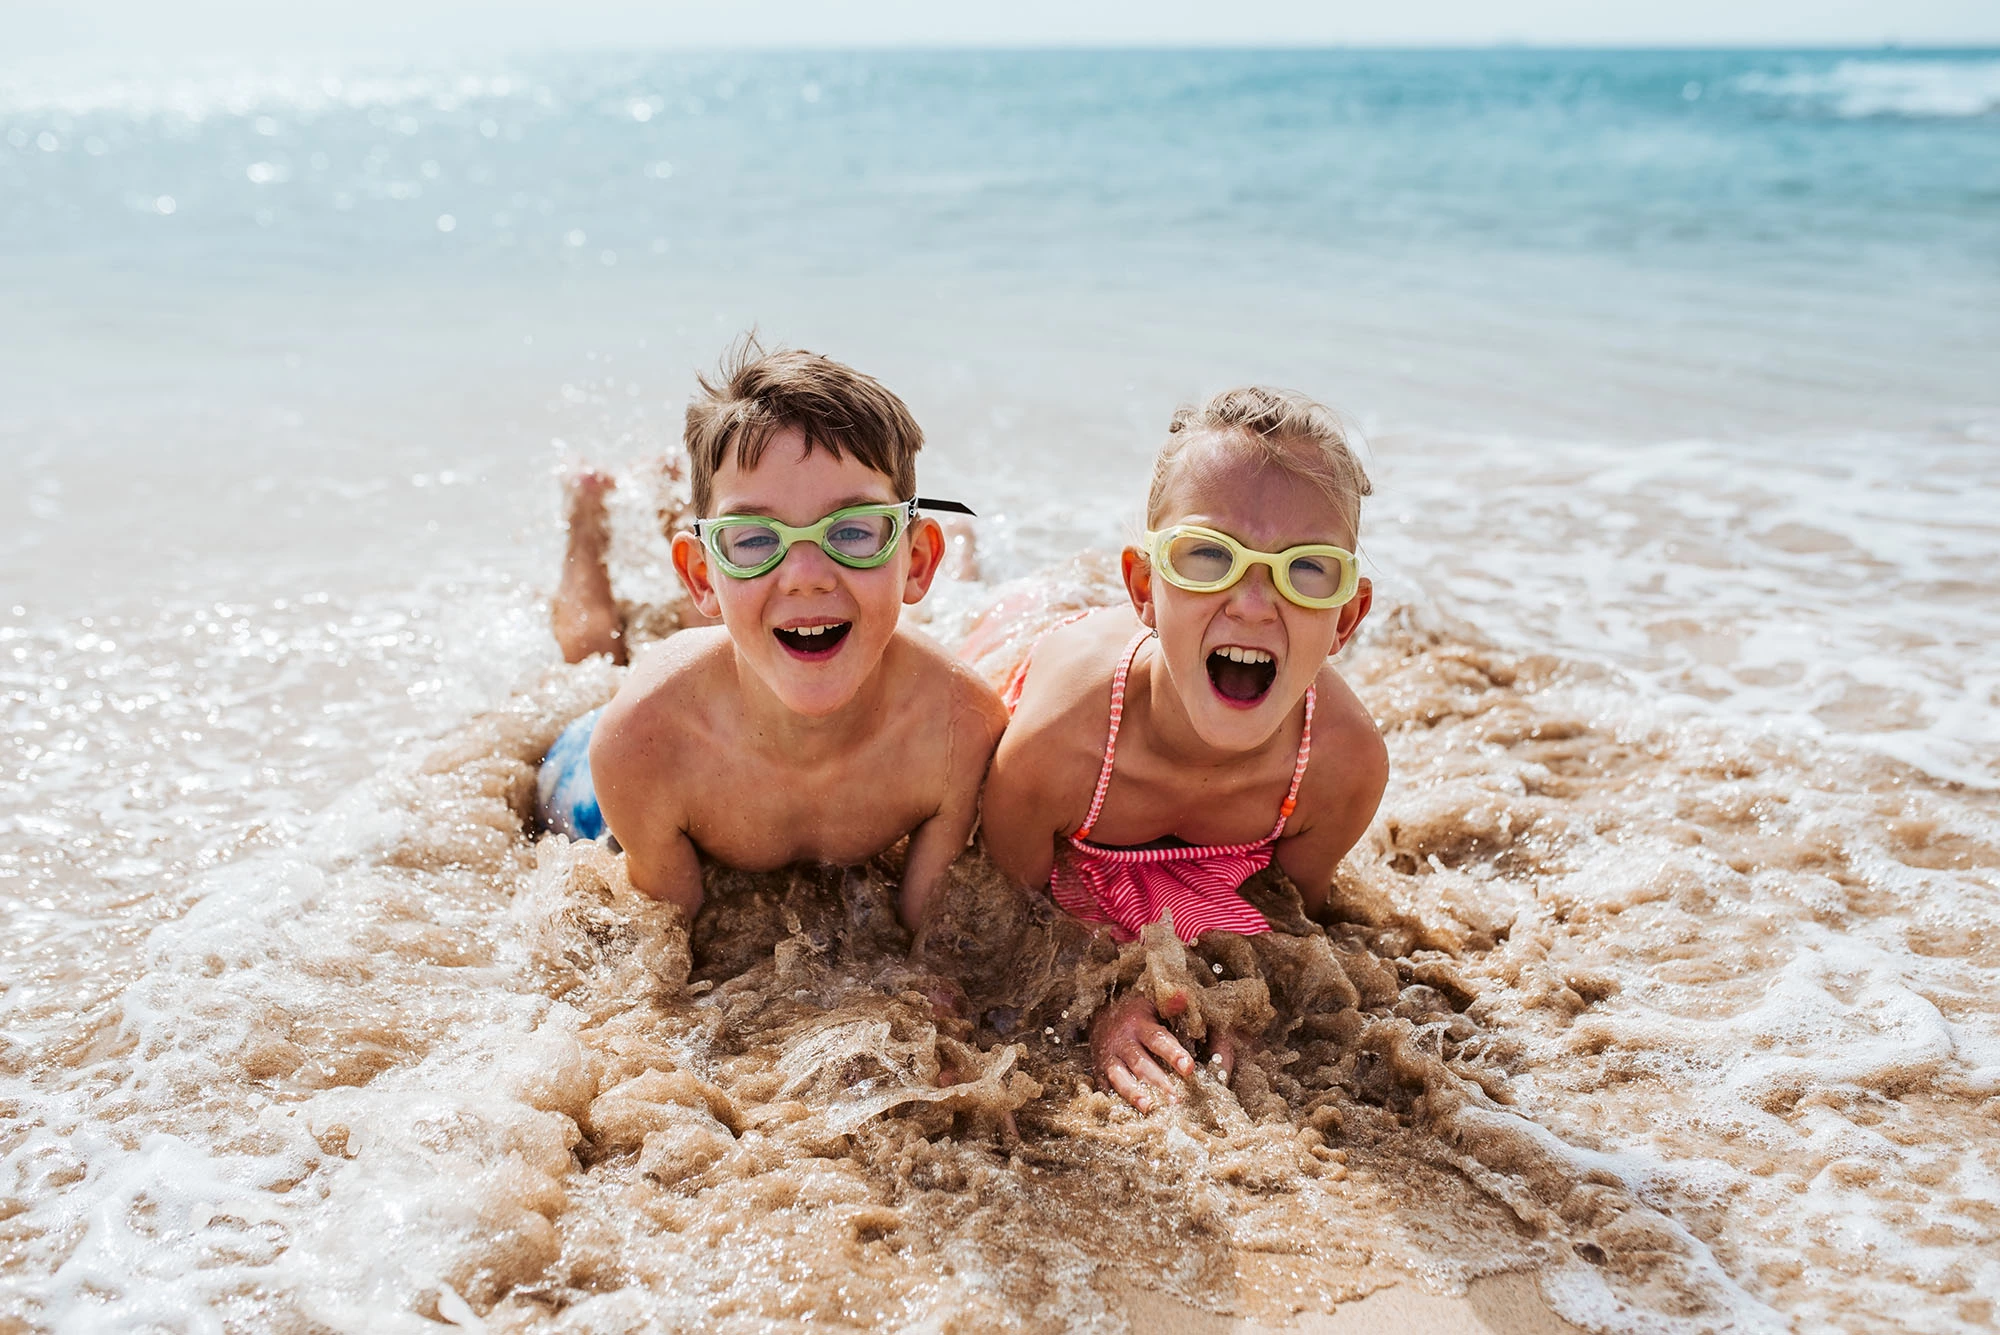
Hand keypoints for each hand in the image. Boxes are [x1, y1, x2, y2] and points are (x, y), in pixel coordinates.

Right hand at [1090, 993, 1195, 1112]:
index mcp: (1138, 1024)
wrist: (1099, 1015)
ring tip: (1149, 1108)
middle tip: (1177, 1100)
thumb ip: (1170, 1004)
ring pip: (1120, 1078)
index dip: (1173, 1053)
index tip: (1189, 1068)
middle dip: (1159, 1082)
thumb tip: (1185, 996)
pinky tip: (1127, 1115)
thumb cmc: (1135, 1013)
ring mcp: (1108, 1059)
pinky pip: (1105, 1089)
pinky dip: (1115, 1102)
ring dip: (1134, 1094)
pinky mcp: (1099, 1073)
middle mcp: (1122, 1042)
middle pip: (1141, 1064)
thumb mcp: (1152, 1002)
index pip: (1158, 1039)